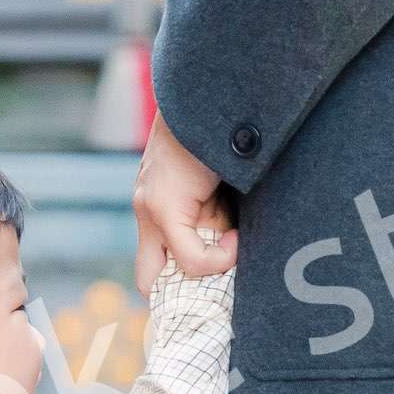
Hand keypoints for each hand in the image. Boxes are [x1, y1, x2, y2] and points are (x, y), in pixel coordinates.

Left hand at [133, 115, 240, 293]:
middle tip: (217, 292)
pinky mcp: (163, 207)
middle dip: (179, 295)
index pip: (152, 264)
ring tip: (235, 253)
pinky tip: (238, 238)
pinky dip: (219, 257)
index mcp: (158, 203)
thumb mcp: (219, 180)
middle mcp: (147, 209)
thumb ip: (221, 210)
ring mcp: (150, 208)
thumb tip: (246, 245)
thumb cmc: (225, 134)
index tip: (212, 290)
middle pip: (147, 280)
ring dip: (205, 273)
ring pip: (165, 274)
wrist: (209, 98)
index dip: (178, 285)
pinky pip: (189, 257)